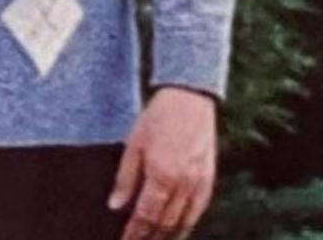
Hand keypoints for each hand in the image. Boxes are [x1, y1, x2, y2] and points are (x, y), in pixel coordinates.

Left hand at [110, 87, 216, 239]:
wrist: (188, 100)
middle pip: (165, 224)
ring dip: (168, 237)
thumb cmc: (156, 119)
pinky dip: (186, 226)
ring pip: (184, 222)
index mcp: (162, 175)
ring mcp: (199, 184)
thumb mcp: (133, 145)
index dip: (135, 234)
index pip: (146, 216)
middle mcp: (183, 184)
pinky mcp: (209, 181)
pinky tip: (176, 232)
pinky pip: (198, 211)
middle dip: (149, 239)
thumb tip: (115, 207)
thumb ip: (125, 179)